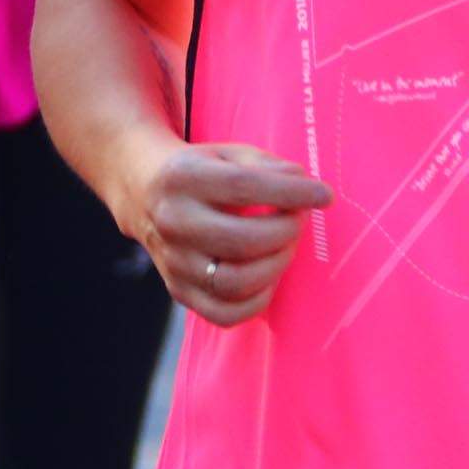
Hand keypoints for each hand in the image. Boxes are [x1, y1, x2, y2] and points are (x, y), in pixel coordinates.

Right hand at [112, 136, 332, 326]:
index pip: (244, 187)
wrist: (145, 193)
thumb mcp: (229, 154)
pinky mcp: (178, 290)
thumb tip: (305, 186)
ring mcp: (173, 261)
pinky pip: (224, 314)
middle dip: (285, 231)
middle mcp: (172, 221)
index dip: (291, 193)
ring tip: (284, 246)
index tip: (324, 195)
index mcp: (183, 177)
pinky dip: (257, 301)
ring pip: (234, 282)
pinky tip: (268, 276)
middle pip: (241, 240)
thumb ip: (268, 167)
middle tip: (297, 220)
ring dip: (275, 265)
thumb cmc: (202, 171)